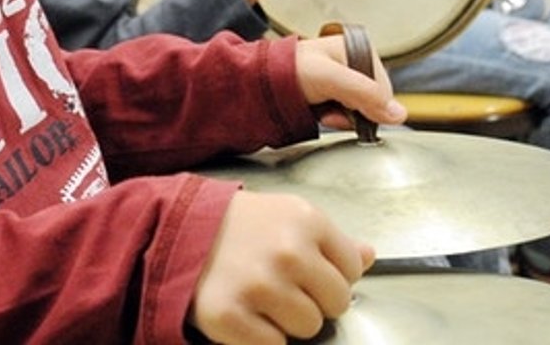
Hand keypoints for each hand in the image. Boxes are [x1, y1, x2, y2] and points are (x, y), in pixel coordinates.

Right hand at [190, 191, 372, 344]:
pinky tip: (248, 315)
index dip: (332, 276)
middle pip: (335, 304)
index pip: (352, 270)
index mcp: (308, 222)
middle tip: (286, 289)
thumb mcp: (292, 216)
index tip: (310, 273)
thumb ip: (333, 239)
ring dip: (289, 321)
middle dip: (315, 301)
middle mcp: (288, 253)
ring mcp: (259, 286)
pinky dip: (262, 338)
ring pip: (308, 328)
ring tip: (265, 299)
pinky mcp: (230, 316)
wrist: (180, 229)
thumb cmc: (241, 225)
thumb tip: (369, 256)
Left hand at [294, 33, 406, 131]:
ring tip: (325, 112)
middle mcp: (353, 63)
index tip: (351, 109)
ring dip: (344, 118)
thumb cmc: (290, 71)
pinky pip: (345, 114)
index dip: (371, 104)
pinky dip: (335, 119)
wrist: (258, 83)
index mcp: (357, 49)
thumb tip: (399, 114)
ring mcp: (342, 80)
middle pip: (373, 100)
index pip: (384, 87)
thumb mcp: (331, 78)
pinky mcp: (332, 95)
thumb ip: (364, 93)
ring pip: (360, 110)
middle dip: (355, 112)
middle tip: (333, 111)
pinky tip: (322, 115)